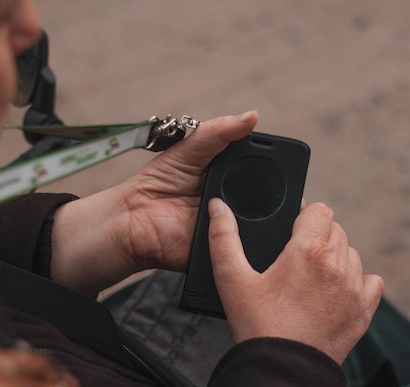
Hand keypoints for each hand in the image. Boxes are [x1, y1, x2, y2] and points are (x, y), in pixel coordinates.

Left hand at [50, 111, 257, 295]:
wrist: (134, 221)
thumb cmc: (157, 183)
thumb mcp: (189, 150)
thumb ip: (218, 132)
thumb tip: (251, 116)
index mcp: (231, 174)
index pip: (260, 168)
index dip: (269, 164)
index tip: (276, 157)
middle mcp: (236, 200)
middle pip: (265, 196)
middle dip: (265, 192)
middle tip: (247, 184)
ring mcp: (232, 226)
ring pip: (258, 222)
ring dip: (253, 215)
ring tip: (233, 204)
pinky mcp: (225, 248)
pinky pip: (241, 245)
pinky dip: (240, 239)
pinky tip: (234, 228)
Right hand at [207, 199, 382, 364]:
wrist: (281, 371)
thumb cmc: (257, 326)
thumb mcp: (232, 279)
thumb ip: (222, 238)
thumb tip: (218, 206)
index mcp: (308, 250)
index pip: (319, 210)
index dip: (303, 218)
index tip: (292, 234)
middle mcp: (337, 264)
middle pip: (335, 229)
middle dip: (316, 238)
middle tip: (295, 261)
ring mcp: (354, 288)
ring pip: (351, 253)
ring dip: (335, 259)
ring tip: (310, 280)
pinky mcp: (364, 310)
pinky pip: (371, 280)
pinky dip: (356, 282)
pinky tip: (334, 293)